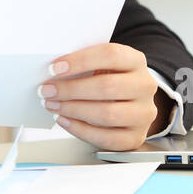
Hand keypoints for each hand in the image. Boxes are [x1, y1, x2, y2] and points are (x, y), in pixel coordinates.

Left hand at [39, 42, 166, 150]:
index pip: (110, 55)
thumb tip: (53, 71)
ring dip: (73, 110)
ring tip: (53, 105)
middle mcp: (145, 86)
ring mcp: (143, 113)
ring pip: (107, 114)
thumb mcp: (100, 65)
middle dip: (71, 89)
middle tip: (47, 90)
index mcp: (136, 61)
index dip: (80, 61)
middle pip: (107, 86)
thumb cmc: (109, 79)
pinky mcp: (136, 136)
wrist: (131, 102)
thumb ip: (83, 64)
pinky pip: (107, 138)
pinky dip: (81, 130)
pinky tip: (65, 120)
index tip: (54, 68)